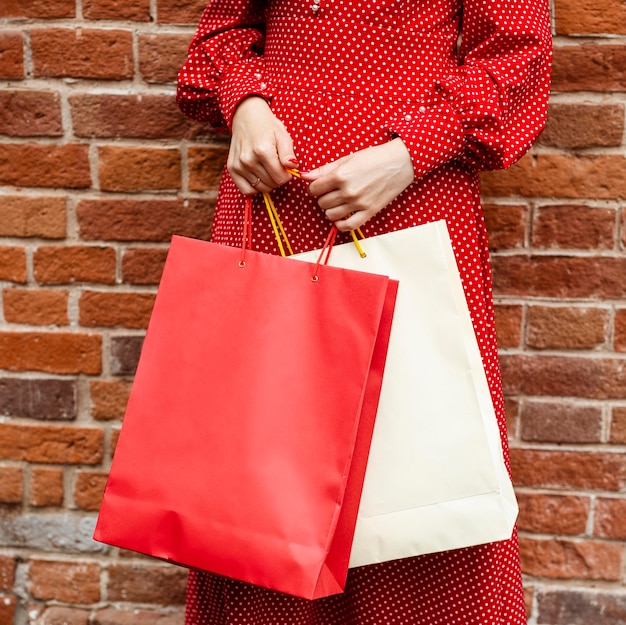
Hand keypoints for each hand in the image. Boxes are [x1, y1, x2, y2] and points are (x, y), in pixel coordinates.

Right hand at [228, 97, 297, 194]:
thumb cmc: (267, 126)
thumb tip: (293, 167)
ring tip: (267, 168)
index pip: (281, 178)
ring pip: (261, 188)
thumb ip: (288, 154)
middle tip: (276, 165)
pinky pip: (246, 190)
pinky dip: (254, 187)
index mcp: (263, 151)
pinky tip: (258, 177)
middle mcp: (248, 160)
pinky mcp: (232, 168)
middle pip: (272, 184)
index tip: (286, 167)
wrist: (246, 116)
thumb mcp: (283, 136)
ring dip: (267, 182)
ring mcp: (239, 165)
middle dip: (278, 177)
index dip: (287, 174)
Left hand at [300, 139, 414, 230]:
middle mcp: (348, 191)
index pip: (314, 189)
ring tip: (338, 203)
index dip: (314, 187)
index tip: (320, 186)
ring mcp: (358, 203)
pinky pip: (348, 226)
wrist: (400, 163)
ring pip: (331, 215)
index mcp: (340, 175)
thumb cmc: (374, 158)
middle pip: (322, 202)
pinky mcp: (369, 212)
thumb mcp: (348, 159)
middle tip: (331, 192)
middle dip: (323, 197)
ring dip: (331, 210)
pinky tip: (341, 218)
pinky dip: (340, 225)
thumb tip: (305, 176)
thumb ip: (325, 169)